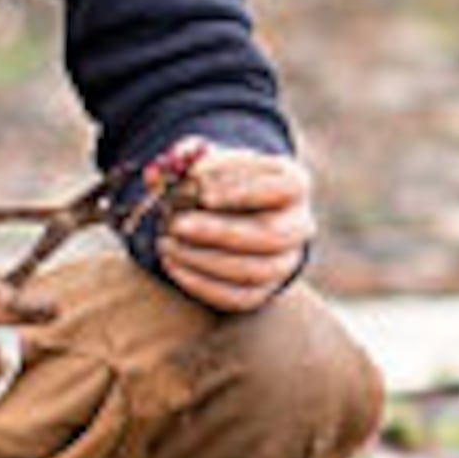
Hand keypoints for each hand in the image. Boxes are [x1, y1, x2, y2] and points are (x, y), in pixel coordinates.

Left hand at [156, 138, 313, 313]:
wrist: (231, 213)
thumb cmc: (219, 180)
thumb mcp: (210, 160)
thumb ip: (189, 162)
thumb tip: (160, 175)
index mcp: (294, 184)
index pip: (286, 187)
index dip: (246, 192)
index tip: (204, 194)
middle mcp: (299, 225)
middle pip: (271, 235)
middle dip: (220, 231)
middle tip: (177, 225)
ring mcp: (285, 261)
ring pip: (255, 270)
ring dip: (206, 260)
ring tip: (168, 245)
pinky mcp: (264, 290)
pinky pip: (239, 297)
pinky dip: (202, 284)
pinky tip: (172, 265)